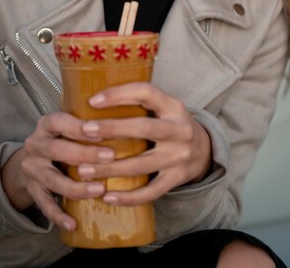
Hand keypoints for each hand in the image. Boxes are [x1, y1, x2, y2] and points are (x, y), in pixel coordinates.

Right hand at [2, 112, 115, 230]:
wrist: (33, 158)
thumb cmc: (64, 138)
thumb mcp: (71, 124)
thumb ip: (93, 123)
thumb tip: (131, 123)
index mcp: (47, 124)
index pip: (59, 122)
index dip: (79, 128)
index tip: (102, 133)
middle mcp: (35, 144)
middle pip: (57, 150)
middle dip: (85, 155)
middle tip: (110, 158)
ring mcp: (32, 168)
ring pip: (53, 180)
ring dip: (77, 187)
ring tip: (99, 190)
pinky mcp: (32, 189)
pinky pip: (44, 204)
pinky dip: (59, 215)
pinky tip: (73, 224)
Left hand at [78, 82, 211, 205]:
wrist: (205, 150)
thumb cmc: (172, 124)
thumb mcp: (165, 107)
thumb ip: (140, 103)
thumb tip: (94, 100)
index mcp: (173, 106)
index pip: (146, 93)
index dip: (119, 94)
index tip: (93, 100)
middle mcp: (179, 129)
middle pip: (144, 128)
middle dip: (112, 128)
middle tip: (84, 131)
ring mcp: (180, 156)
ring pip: (141, 164)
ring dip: (110, 169)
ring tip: (83, 171)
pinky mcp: (177, 178)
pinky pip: (151, 192)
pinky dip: (128, 197)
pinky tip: (107, 197)